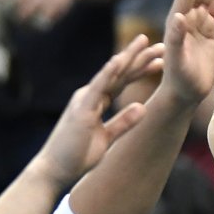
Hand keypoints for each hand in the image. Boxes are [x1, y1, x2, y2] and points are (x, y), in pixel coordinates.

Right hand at [28, 36, 155, 186]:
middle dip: (140, 58)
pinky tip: (119, 61)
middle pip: (120, 73)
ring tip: (144, 42)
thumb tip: (143, 107)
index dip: (141, 69)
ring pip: (110, 75)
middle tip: (160, 45)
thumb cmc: (77, 155)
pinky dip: (107, 74)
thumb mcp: (107, 137)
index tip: (160, 60)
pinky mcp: (81, 111)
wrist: (54, 171)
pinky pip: (97, 89)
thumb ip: (124, 121)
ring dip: (128, 58)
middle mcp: (91, 96)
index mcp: (97, 101)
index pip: (123, 81)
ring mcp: (85, 101)